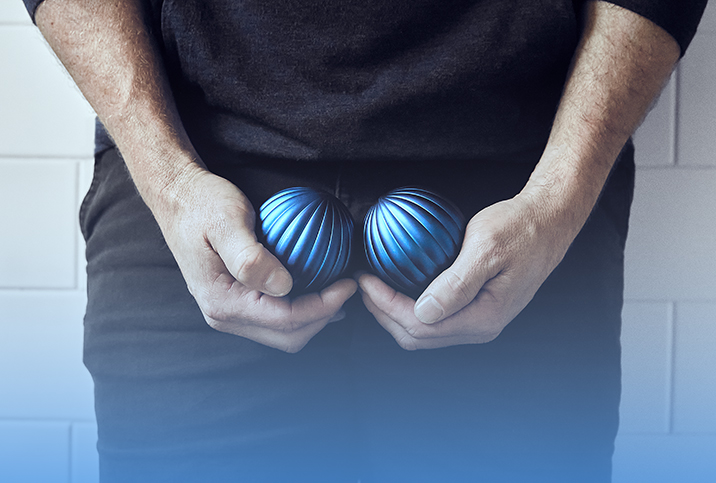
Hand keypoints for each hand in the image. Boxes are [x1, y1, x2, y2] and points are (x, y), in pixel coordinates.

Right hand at [155, 166, 356, 352]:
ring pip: (283, 334)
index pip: (285, 320)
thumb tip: (283, 286)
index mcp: (222, 301)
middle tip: (347, 288)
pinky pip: (275, 320)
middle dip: (323, 317)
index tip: (348, 284)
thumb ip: (251, 258)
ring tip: (336, 291)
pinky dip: (300, 311)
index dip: (323, 306)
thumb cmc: (202, 204)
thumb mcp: (227, 222)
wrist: (178, 198)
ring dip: (314, 317)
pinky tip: (315, 290)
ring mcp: (227, 314)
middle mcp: (223, 316)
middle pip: (287, 337)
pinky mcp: (234, 304)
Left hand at [358, 193, 571, 349]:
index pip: (419, 325)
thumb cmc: (520, 229)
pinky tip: (399, 287)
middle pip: (417, 336)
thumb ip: (456, 284)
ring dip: (394, 313)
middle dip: (383, 313)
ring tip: (374, 286)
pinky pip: (435, 320)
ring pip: (424, 332)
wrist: (547, 223)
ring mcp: (478, 321)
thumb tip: (424, 312)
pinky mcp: (476, 310)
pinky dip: (409, 308)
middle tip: (363, 283)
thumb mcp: (486, 249)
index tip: (365, 279)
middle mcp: (480, 327)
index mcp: (482, 317)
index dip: (385, 305)